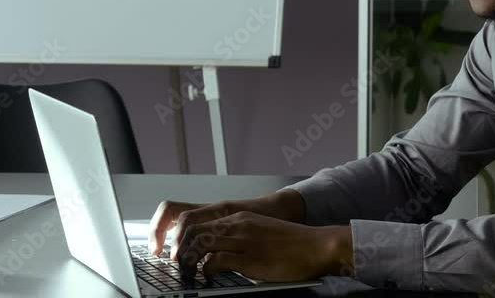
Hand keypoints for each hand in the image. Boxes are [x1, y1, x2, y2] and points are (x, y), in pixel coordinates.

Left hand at [173, 211, 351, 281]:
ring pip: (199, 244)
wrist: (316, 246)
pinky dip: (206, 272)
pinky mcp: (249, 258)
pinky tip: (209, 277)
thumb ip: (239, 237)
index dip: (183, 237)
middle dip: (179, 248)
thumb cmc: (293, 243)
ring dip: (188, 260)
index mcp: (240, 217)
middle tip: (178, 263)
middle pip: (193, 231)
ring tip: (188, 271)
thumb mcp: (261, 232)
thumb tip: (217, 254)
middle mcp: (238, 225)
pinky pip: (215, 262)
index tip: (179, 250)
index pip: (199, 221)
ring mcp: (243, 241)